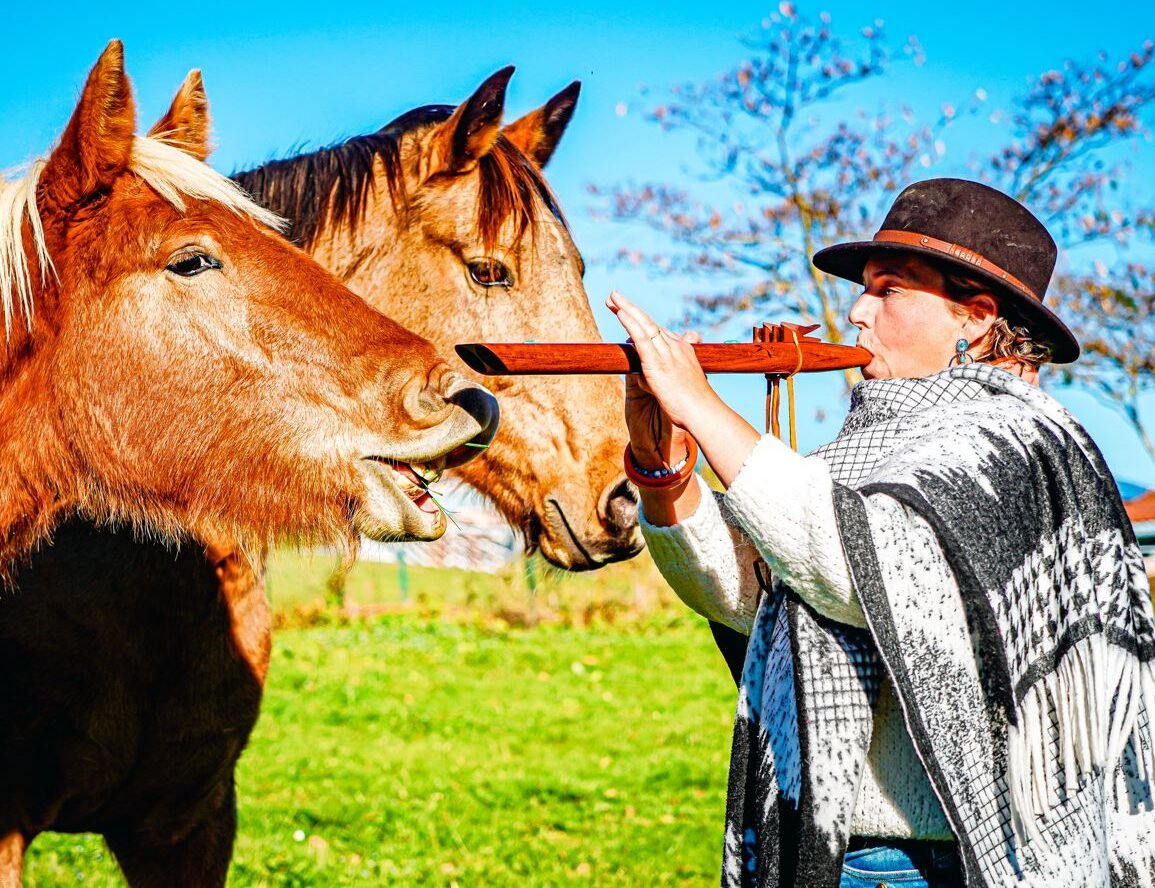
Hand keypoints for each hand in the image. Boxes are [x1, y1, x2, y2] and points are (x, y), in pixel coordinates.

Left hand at [606, 292, 723, 458]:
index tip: (628, 313)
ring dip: (626, 308)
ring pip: (644, 324)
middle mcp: (675, 346)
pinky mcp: (657, 362)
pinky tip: (620, 313)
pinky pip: (641, 338)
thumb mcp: (677, 386)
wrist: (703, 412)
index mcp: (682, 350)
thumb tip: (642, 374)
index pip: (659, 331)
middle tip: (614, 296)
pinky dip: (630, 323)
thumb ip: (657, 377)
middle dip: (630, 307)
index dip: (641, 321)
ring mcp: (667, 352)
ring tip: (611, 297)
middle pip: (649, 322)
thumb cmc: (692, 406)